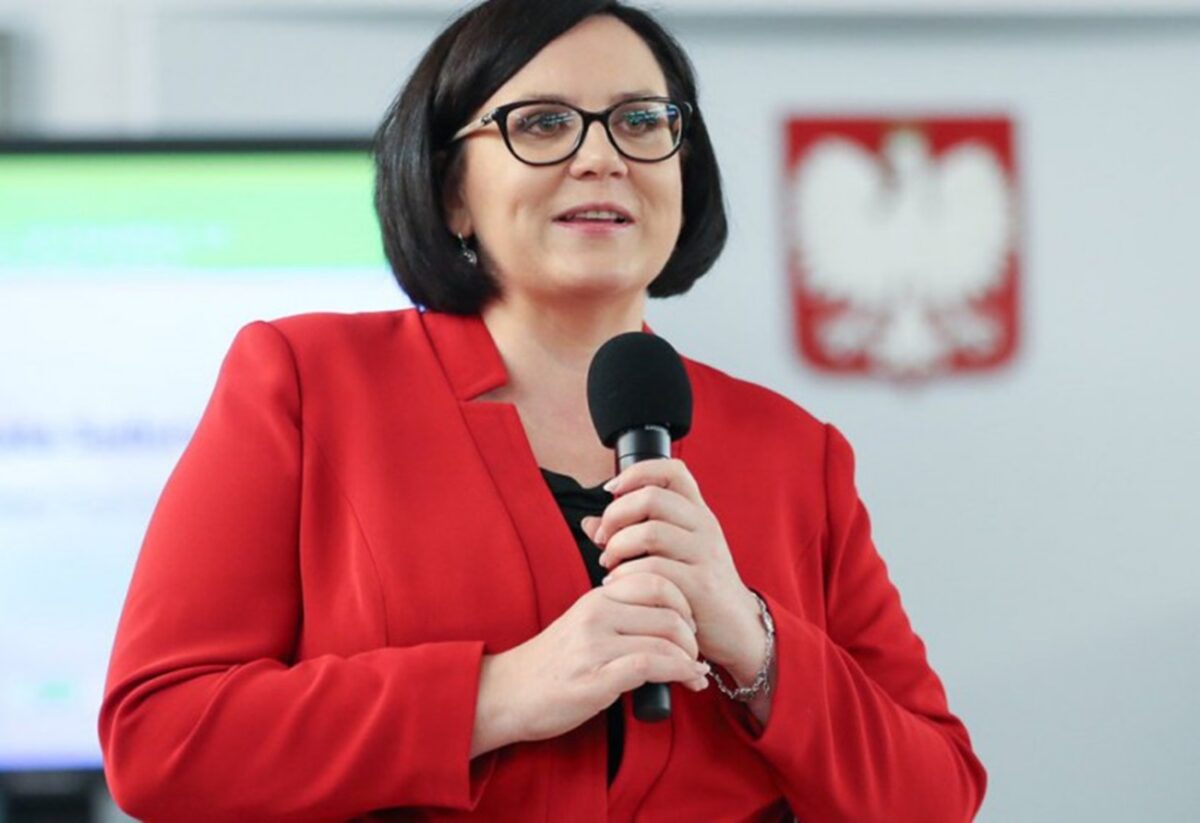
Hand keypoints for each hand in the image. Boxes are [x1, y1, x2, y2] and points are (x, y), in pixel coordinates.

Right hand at [494, 572, 710, 745]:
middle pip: (667, 606)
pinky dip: (680, 672)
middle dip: (693, 630)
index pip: (655, 579)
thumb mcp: (584, 625)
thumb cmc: (551, 664)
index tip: (690, 623)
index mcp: (596, 597)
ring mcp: (595, 646)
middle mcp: (596, 614)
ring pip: (664, 636)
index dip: (684, 600)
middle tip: (697, 649)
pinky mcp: (596, 679)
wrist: (507, 694)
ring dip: (691, 657)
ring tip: (697, 671)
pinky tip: (689, 680)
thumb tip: (665, 616)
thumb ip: (618, 615)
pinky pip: (651, 665)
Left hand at [581, 459, 764, 680]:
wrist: (737, 629)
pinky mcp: (701, 585)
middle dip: (615, 515)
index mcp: (697, 513)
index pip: (672, 471)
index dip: (637, 472)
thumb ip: (631, 535)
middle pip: (652, 497)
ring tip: (607, 563)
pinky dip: (625, 575)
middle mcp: (704, 527)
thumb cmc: (696, 588)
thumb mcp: (671, 553)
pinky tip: (616, 585)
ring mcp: (705, 554)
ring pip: (650, 532)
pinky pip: (654, 569)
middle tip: (602, 539)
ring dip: (617, 547)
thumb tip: (589, 523)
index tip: (610, 490)